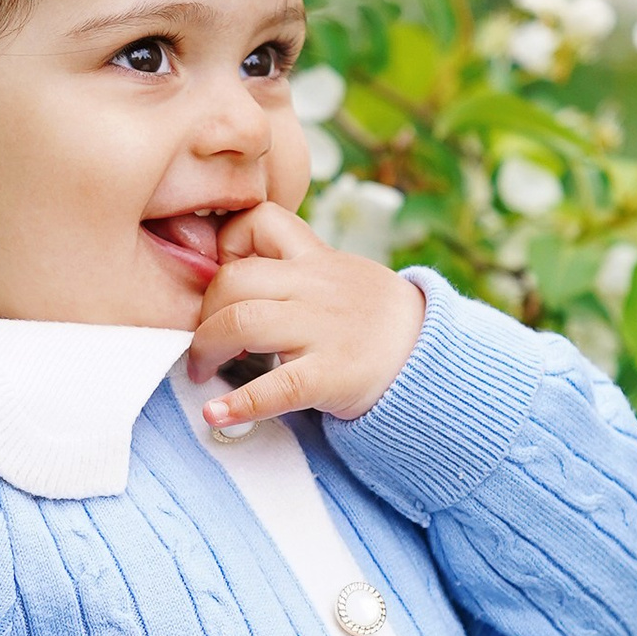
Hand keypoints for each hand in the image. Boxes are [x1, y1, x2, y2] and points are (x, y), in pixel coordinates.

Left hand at [186, 200, 423, 425]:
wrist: (434, 360)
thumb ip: (294, 271)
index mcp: (316, 259)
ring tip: (202, 371)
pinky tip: (215, 414)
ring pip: (242, 323)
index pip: (260, 221)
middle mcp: (316, 288)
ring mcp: (323, 331)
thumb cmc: (376, 321)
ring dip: (206, 349)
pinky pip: (275, 387)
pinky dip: (238, 404)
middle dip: (203, 312)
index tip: (220, 277)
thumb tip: (231, 280)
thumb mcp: (341, 276)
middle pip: (233, 279)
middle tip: (203, 341)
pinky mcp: (330, 376)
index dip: (227, 244)